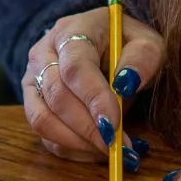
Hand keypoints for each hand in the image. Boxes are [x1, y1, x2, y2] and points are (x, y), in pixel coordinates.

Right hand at [23, 6, 163, 164]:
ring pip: (42, 119)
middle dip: (88, 128)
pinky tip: (95, 149)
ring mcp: (33, 80)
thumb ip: (142, 58)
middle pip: (57, 97)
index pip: (75, 67)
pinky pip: (44, 135)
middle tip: (118, 146)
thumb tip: (126, 83)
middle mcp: (43, 54)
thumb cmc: (127, 44)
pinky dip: (70, 149)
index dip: (93, 99)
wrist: (105, 44)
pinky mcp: (33, 104)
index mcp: (71, 31)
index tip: (114, 125)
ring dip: (77, 142)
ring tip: (109, 150)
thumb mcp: (147, 43)